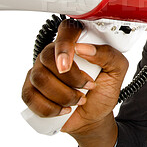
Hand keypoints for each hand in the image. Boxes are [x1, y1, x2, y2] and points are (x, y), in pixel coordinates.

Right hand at [22, 19, 128, 135]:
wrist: (95, 115)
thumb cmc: (104, 90)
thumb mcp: (117, 71)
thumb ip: (108, 54)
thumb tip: (84, 47)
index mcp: (76, 43)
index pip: (65, 31)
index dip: (64, 46)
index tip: (68, 64)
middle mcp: (54, 53)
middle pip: (48, 57)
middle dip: (69, 78)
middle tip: (87, 86)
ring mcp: (40, 71)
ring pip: (39, 78)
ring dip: (63, 95)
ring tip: (79, 100)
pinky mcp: (31, 90)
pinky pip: (30, 97)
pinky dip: (50, 108)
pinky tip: (63, 109)